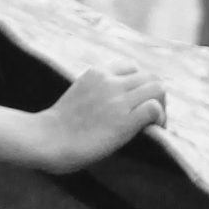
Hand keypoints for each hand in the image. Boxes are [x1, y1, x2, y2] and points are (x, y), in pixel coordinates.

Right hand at [34, 65, 166, 172]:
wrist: (45, 140)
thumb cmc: (56, 127)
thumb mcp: (77, 96)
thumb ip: (96, 93)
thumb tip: (112, 107)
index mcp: (96, 73)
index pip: (131, 68)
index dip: (139, 85)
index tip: (136, 103)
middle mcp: (109, 82)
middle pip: (150, 77)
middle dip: (155, 96)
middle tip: (151, 117)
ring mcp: (117, 100)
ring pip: (158, 89)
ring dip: (162, 107)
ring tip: (155, 124)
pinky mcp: (123, 121)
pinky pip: (154, 108)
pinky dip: (160, 118)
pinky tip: (154, 130)